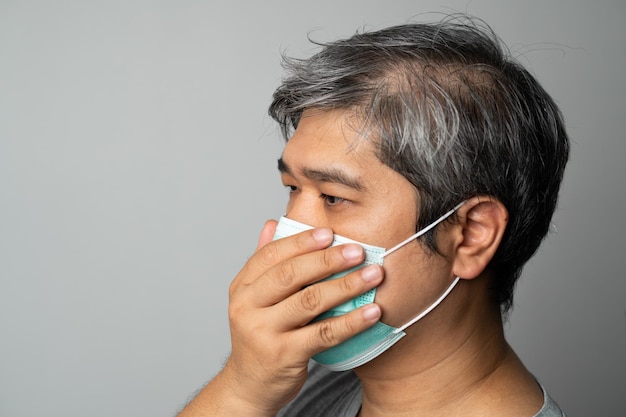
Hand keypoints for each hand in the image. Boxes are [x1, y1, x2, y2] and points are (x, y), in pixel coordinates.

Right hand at [220, 220, 383, 414]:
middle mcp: (247, 307)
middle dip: (328, 260)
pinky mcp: (284, 355)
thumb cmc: (259, 336)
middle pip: (291, 275)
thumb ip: (264, 263)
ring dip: (346, 286)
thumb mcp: (254, 299)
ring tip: (373, 275)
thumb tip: (272, 224)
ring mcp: (263, 332)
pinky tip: (372, 311)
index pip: (271, 255)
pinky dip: (351, 321)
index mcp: (242, 287)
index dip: (301, 241)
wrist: (249, 385)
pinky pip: (323, 333)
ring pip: (310, 302)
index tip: (330, 233)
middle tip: (358, 251)